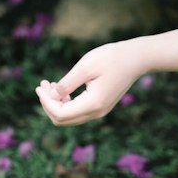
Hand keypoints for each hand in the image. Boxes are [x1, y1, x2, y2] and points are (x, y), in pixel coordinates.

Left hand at [35, 38, 151, 125]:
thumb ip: (67, 83)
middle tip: (43, 85)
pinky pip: (78, 111)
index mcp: (93, 104)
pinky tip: (62, 89)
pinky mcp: (101, 106)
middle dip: (48, 104)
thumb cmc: (112, 58)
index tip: (40, 86)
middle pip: (63, 119)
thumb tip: (52, 96)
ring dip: (56, 103)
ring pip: (70, 117)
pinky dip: (66, 102)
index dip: (45, 102)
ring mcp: (100, 111)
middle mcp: (96, 112)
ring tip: (49, 84)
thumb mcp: (86, 66)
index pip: (60, 114)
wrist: (137, 58)